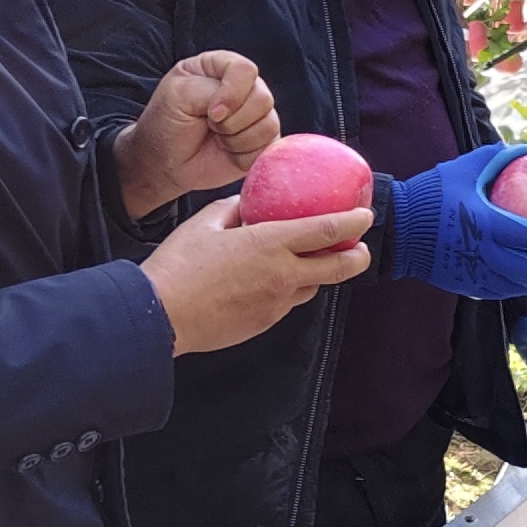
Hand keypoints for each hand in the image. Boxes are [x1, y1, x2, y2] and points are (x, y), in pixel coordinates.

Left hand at [115, 50, 280, 215]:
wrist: (163, 164)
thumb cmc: (166, 125)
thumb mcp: (177, 96)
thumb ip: (210, 91)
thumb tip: (235, 110)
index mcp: (220, 67)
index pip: (245, 70)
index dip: (232, 93)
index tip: (210, 113)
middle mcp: (243, 87)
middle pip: (262, 98)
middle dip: (233, 121)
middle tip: (210, 127)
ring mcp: (255, 114)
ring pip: (269, 124)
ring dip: (238, 139)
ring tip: (217, 139)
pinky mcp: (262, 140)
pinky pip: (269, 146)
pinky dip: (245, 154)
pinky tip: (228, 152)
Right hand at [142, 194, 368, 355]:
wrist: (161, 316)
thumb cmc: (178, 265)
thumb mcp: (205, 223)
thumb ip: (234, 210)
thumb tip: (248, 203)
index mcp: (270, 244)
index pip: (326, 231)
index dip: (353, 223)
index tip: (365, 216)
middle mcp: (282, 276)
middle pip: (338, 269)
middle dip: (357, 257)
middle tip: (360, 250)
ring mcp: (276, 304)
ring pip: (312, 288)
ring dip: (318, 275)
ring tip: (313, 263)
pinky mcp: (264, 324)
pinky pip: (286, 304)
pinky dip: (289, 291)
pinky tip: (273, 283)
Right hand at [386, 143, 526, 299]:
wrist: (397, 231)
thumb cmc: (430, 195)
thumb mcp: (463, 170)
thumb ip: (497, 157)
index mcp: (487, 224)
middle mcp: (484, 253)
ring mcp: (476, 273)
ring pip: (522, 284)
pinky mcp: (468, 285)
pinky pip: (504, 291)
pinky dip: (525, 288)